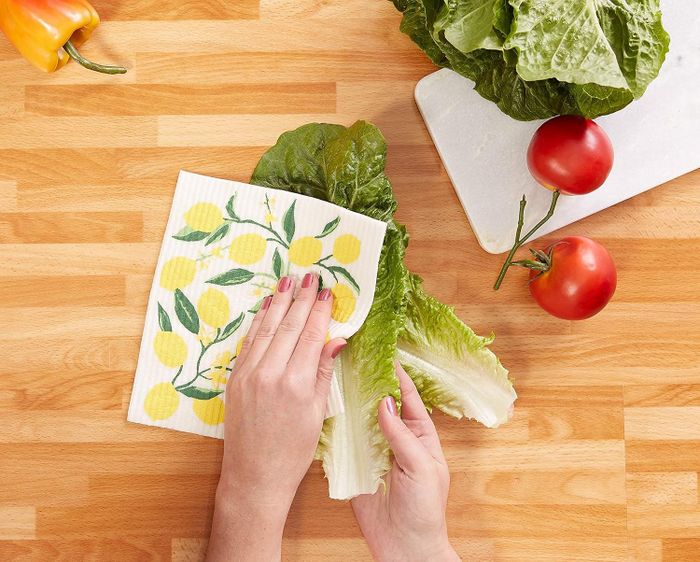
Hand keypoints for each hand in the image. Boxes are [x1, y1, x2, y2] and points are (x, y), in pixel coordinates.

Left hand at [207, 273, 344, 561]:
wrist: (254, 475)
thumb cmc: (293, 450)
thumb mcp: (317, 412)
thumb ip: (323, 371)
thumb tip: (336, 339)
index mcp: (296, 382)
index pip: (311, 335)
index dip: (320, 311)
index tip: (328, 292)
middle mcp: (270, 372)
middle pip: (288, 326)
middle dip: (300, 298)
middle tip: (310, 276)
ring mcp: (248, 374)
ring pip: (266, 329)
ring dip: (278, 303)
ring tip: (287, 282)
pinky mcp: (234, 378)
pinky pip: (249, 342)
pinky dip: (258, 322)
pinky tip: (266, 308)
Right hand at [351, 364, 458, 561]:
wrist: (404, 548)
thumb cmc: (425, 510)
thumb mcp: (421, 467)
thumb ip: (402, 435)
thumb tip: (385, 403)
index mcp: (420, 435)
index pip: (408, 397)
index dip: (397, 376)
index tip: (384, 354)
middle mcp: (395, 438)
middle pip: (381, 404)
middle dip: (369, 383)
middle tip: (354, 360)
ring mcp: (374, 451)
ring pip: (361, 419)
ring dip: (352, 402)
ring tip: (337, 378)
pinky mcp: (356, 466)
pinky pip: (345, 443)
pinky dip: (336, 427)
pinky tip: (326, 410)